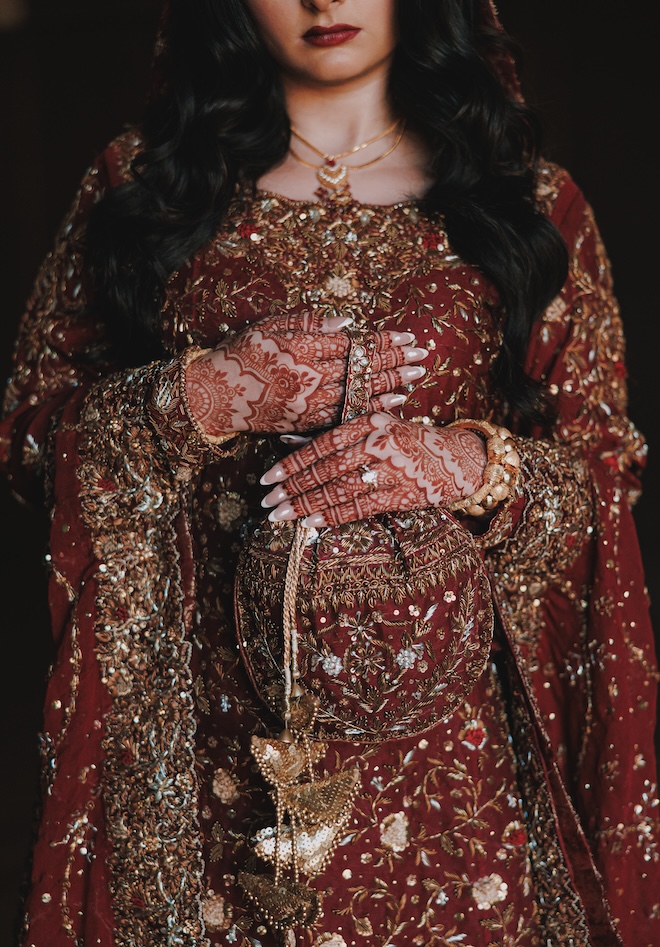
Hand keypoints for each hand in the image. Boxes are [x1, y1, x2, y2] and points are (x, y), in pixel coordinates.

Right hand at [184, 312, 427, 434]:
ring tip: (416, 378)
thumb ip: (307, 322)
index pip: (353, 345)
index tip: (408, 338)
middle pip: (361, 369)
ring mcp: (307, 402)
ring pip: (358, 393)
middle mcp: (306, 377)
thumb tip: (346, 324)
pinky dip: (370, 406)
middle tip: (424, 357)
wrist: (214, 396)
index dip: (383, 342)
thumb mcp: (268, 326)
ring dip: (390, 385)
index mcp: (299, 348)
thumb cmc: (238, 353)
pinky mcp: (304, 422)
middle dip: (396, 363)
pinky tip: (391, 402)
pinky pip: (345, 414)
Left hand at [260, 413, 486, 526]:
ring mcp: (392, 469)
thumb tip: (288, 443)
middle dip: (292, 487)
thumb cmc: (409, 442)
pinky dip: (332, 516)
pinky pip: (360, 507)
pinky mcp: (403, 494)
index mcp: (369, 421)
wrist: (460, 458)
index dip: (292, 462)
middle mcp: (379, 442)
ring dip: (306, 504)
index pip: (322, 444)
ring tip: (281, 515)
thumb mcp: (375, 428)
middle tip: (267, 501)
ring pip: (339, 489)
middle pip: (326, 468)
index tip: (268, 478)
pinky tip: (310, 522)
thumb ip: (336, 436)